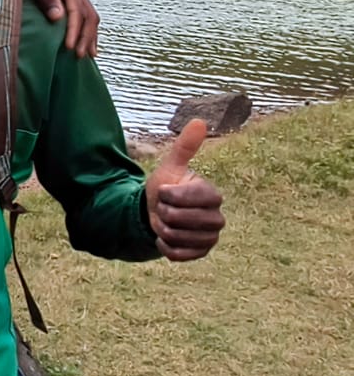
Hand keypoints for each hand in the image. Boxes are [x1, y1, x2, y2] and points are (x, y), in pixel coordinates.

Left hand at [0, 0, 99, 57]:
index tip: (70, 48)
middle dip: (86, 37)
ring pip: (90, 17)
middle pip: (89, 16)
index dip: (75, 31)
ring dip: (90, 36)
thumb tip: (58, 18)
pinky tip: (86, 42)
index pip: (77, 12)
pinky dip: (87, 30)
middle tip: (79, 57)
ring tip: (88, 55)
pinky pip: (84, 15)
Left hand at [144, 119, 225, 260]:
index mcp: (212, 195)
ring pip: (178, 237)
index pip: (188, 197)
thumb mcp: (171, 166)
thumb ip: (185, 146)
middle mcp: (217, 217)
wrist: (158, 212)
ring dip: (163, 229)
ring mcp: (211, 237)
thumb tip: (200, 121)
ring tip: (166, 221)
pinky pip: (178, 254)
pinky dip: (164, 246)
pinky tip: (165, 237)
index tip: (165, 191)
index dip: (169, 195)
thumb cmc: (166, 187)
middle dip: (164, 212)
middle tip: (165, 208)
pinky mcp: (201, 253)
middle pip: (180, 219)